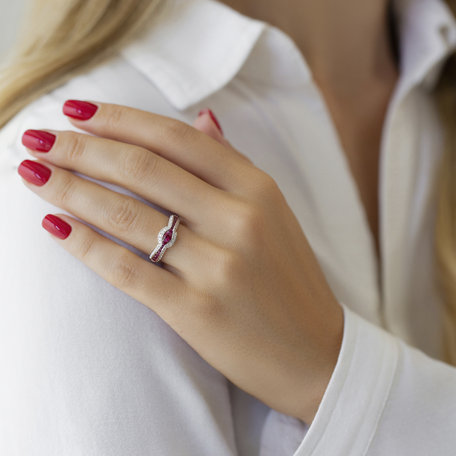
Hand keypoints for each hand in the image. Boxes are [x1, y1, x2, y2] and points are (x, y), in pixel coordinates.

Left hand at [17, 100, 343, 423]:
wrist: (317, 354)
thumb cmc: (290, 281)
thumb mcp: (275, 213)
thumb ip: (233, 165)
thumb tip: (201, 118)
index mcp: (259, 190)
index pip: (177, 139)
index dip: (120, 119)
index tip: (76, 112)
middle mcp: (240, 220)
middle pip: (144, 169)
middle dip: (81, 148)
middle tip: (37, 138)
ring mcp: (219, 267)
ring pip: (127, 215)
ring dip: (70, 189)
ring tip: (33, 173)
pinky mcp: (197, 311)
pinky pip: (127, 270)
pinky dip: (85, 245)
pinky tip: (55, 226)